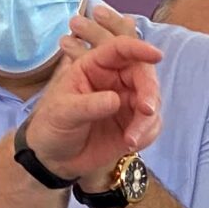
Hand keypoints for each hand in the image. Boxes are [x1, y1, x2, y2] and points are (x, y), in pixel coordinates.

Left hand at [23, 5, 162, 185]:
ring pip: (151, 102)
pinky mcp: (133, 124)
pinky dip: (147, 134)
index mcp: (96, 66)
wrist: (54, 158)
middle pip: (143, 75)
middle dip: (149, 91)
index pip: (120, 49)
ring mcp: (126, 102)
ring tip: (130, 141)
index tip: (157, 55)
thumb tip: (116, 100)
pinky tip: (129, 146)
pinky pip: (151, 124)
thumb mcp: (63, 112)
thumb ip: (88, 105)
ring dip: (147, 121)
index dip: (140, 49)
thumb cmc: (52, 126)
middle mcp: (115, 80)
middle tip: (147, 111)